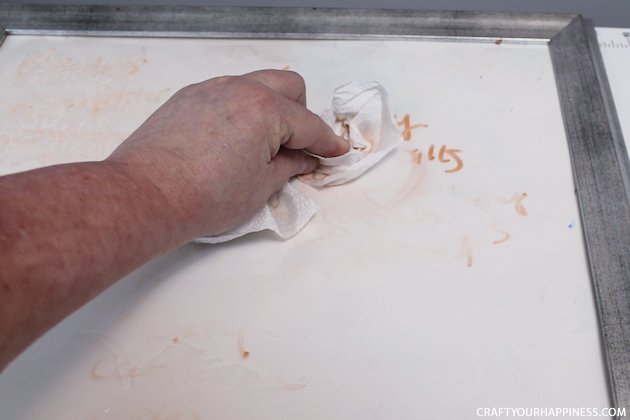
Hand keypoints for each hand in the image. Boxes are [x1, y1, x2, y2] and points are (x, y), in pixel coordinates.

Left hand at [108, 70, 348, 237]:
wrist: (146, 195)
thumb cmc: (203, 196)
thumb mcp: (260, 187)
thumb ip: (289, 167)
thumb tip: (303, 159)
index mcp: (265, 110)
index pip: (309, 124)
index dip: (327, 142)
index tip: (336, 151)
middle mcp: (240, 89)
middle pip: (288, 85)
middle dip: (302, 112)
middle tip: (296, 145)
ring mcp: (210, 88)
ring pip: (255, 84)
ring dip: (270, 107)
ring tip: (261, 143)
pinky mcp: (187, 97)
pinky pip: (226, 92)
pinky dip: (239, 109)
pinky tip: (230, 139)